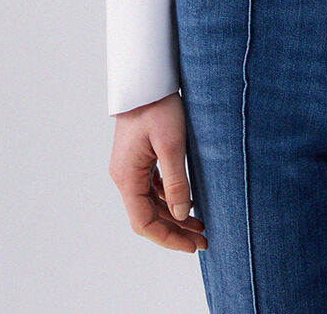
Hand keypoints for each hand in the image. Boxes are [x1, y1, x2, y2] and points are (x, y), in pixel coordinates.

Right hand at [109, 91, 207, 252]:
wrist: (146, 80)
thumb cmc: (157, 107)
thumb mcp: (172, 144)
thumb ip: (176, 182)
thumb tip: (182, 214)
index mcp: (127, 177)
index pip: (144, 222)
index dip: (168, 238)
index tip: (191, 246)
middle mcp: (124, 176)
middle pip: (147, 216)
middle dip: (174, 231)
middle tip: (202, 240)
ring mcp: (130, 168)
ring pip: (150, 203)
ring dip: (173, 215)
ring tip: (199, 224)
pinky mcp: (138, 159)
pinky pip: (151, 188)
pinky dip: (168, 199)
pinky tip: (186, 200)